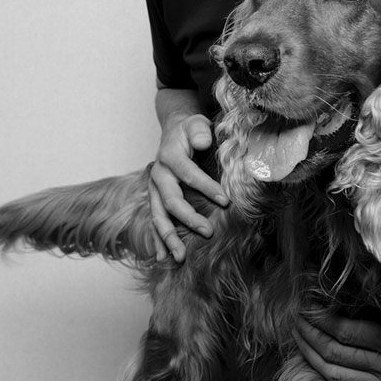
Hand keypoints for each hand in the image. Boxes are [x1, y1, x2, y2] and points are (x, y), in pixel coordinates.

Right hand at [149, 113, 228, 261]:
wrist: (173, 132)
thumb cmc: (190, 130)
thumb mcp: (196, 123)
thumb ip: (199, 131)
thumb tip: (203, 142)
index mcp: (170, 156)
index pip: (188, 174)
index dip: (206, 187)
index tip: (226, 201)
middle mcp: (158, 175)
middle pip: (170, 200)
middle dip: (188, 218)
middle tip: (208, 232)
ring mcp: (154, 189)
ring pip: (158, 216)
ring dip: (168, 237)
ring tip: (180, 257)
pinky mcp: (155, 199)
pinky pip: (156, 221)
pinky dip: (158, 240)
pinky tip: (163, 258)